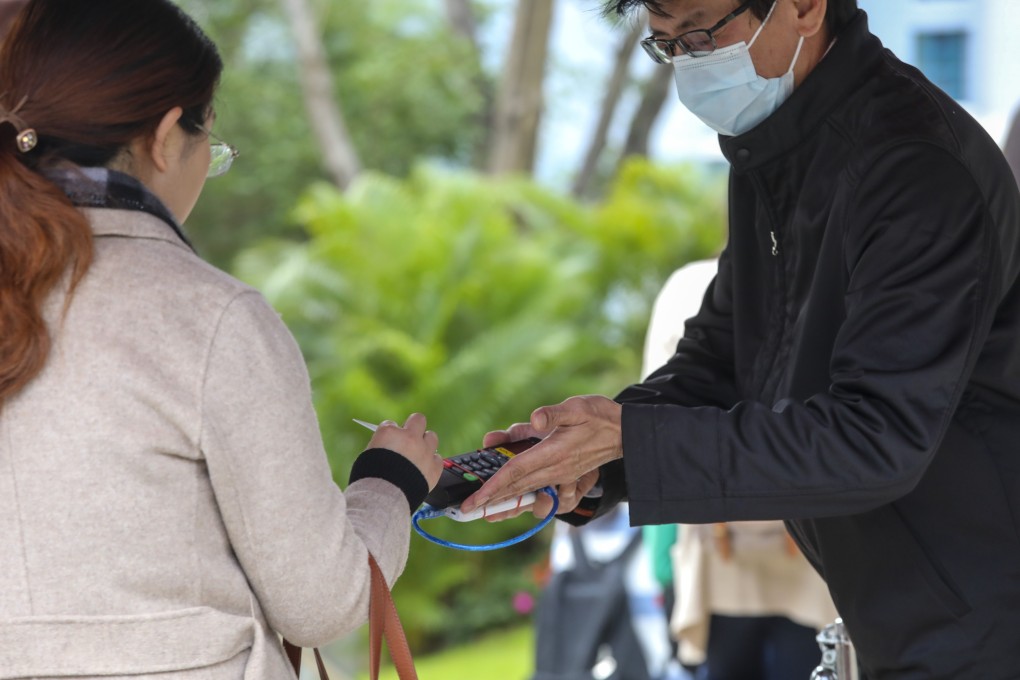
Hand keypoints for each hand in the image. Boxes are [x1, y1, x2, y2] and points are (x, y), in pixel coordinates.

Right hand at [367, 413, 442, 489]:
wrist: (383, 498)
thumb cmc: (370, 479)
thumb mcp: (368, 456)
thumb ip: (382, 446)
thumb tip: (388, 447)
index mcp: (390, 433)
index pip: (391, 424)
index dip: (390, 433)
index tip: (389, 441)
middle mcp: (410, 438)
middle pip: (418, 419)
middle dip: (414, 426)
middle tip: (409, 437)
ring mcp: (424, 452)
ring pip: (432, 437)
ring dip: (425, 443)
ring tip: (418, 453)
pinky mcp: (434, 467)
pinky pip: (438, 458)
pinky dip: (431, 462)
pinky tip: (424, 467)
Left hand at [460, 395, 622, 515]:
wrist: (626, 433)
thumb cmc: (600, 417)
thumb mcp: (577, 407)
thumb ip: (553, 414)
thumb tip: (534, 421)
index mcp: (553, 453)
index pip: (515, 472)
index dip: (492, 486)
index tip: (475, 499)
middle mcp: (555, 469)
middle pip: (516, 488)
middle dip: (490, 501)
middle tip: (466, 510)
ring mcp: (560, 476)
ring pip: (526, 493)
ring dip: (504, 504)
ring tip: (484, 512)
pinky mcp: (563, 476)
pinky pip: (539, 492)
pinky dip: (523, 499)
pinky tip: (512, 503)